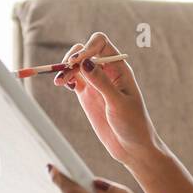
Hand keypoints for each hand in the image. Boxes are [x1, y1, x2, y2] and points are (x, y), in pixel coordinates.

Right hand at [53, 32, 157, 167]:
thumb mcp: (118, 104)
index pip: (100, 44)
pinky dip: (66, 79)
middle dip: (73, 58)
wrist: (133, 148)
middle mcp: (107, 72)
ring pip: (76, 65)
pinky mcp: (87, 95)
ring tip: (59, 83)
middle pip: (85, 51)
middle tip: (65, 73)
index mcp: (119, 68)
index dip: (87, 48)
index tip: (76, 62)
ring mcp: (96, 83)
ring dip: (65, 69)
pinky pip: (73, 79)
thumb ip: (101, 83)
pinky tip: (63, 85)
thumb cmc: (133, 125)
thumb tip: (84, 62)